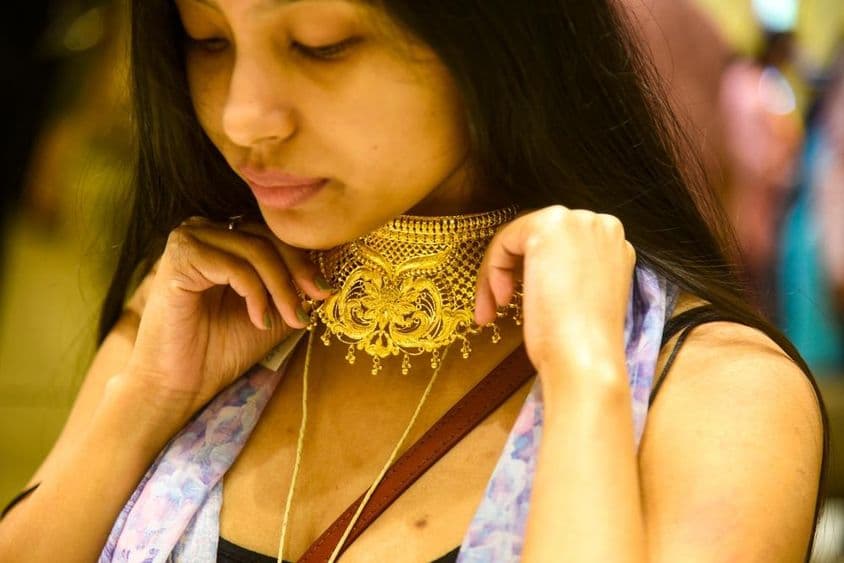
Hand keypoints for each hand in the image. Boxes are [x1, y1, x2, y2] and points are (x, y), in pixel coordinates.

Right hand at [123, 216, 331, 419]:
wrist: (181, 383)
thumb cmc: (222, 349)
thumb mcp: (273, 312)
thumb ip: (295, 288)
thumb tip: (329, 275)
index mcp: (226, 238)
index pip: (274, 234)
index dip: (303, 261)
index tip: (325, 292)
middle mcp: (206, 231)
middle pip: (267, 237)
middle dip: (296, 273)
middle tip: (311, 306)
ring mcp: (189, 239)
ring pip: (255, 250)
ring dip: (280, 288)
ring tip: (286, 320)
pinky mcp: (179, 256)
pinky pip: (234, 265)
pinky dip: (255, 293)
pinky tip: (259, 320)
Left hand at [475, 206, 635, 394]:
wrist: (586, 357)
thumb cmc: (584, 340)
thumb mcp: (582, 295)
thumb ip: (569, 272)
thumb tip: (541, 270)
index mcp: (613, 243)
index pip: (559, 245)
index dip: (532, 271)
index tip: (517, 302)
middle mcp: (599, 224)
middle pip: (537, 238)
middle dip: (513, 271)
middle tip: (498, 304)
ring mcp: (576, 222)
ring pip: (519, 238)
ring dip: (499, 273)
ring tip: (494, 308)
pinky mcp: (547, 227)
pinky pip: (505, 240)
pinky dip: (494, 269)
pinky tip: (501, 299)